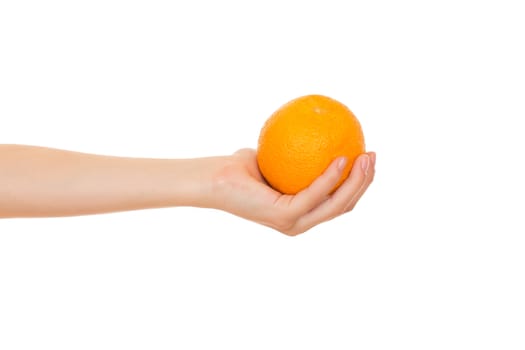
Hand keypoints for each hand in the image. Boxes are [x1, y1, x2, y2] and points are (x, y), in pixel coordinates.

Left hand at [212, 148, 375, 234]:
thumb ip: (299, 152)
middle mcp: (300, 222)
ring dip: (356, 181)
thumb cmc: (239, 167)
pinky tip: (342, 158)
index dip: (359, 183)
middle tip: (372, 155)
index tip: (367, 156)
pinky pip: (314, 194)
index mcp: (301, 212)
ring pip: (336, 205)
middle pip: (344, 206)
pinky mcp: (284, 216)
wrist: (213, 178)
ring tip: (365, 156)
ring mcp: (293, 223)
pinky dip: (330, 177)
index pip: (339, 202)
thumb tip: (322, 132)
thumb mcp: (275, 155)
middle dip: (364, 182)